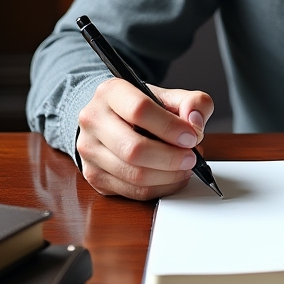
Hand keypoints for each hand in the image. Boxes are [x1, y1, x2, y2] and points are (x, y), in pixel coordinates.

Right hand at [76, 80, 213, 200]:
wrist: (113, 118)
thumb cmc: (143, 108)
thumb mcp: (170, 96)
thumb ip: (193, 102)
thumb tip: (195, 122)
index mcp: (111, 93)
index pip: (139, 110)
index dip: (170, 127)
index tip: (191, 136)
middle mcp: (93, 120)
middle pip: (134, 149)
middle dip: (171, 158)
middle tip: (191, 158)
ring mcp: (89, 150)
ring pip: (133, 174)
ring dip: (168, 176)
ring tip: (185, 167)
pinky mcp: (93, 175)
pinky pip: (132, 191)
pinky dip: (160, 188)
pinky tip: (172, 178)